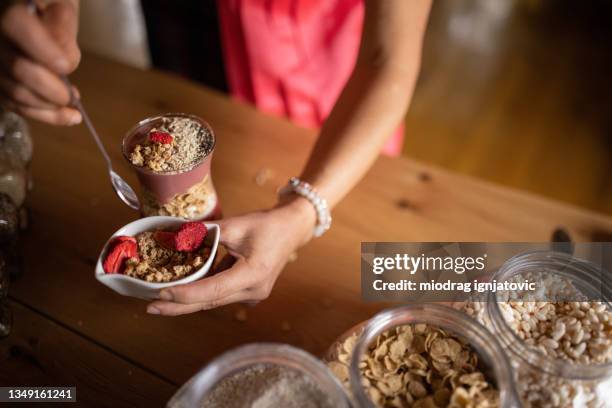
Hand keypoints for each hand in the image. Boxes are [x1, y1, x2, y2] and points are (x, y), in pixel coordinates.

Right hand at [0, 0, 81, 124]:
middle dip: (50, 89)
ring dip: (49, 108)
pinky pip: (17, 105)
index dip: (42, 50)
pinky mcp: (0, 83)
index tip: (66, 66)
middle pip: (17, 68)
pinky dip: (45, 116)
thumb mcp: (62, 6)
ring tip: (72, 107)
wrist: (38, 14)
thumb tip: (65, 62)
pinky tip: (66, 116)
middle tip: (71, 95)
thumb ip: (63, 29)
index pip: (15, 24)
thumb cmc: (51, 8)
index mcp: (8, 8)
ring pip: (15, 93)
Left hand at [146, 197, 315, 315]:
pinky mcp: (247, 291)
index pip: (212, 290)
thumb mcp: (236, 224)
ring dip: (187, 300)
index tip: (160, 294)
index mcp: (253, 274)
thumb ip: (204, 232)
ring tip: (158, 299)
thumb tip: (172, 236)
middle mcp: (253, 291)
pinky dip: (200, 291)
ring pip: (213, 301)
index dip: (185, 294)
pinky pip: (220, 294)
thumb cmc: (267, 224)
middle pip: (209, 302)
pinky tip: (180, 288)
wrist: (292, 228)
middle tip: (150, 308)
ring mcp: (252, 294)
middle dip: (178, 306)